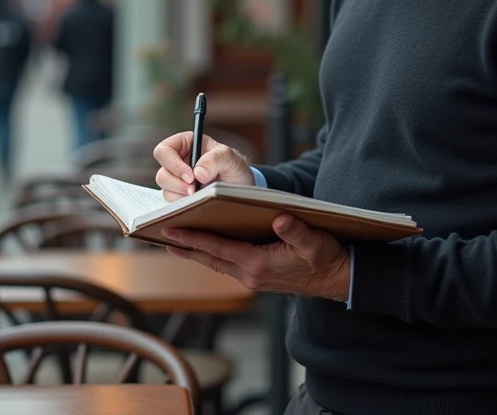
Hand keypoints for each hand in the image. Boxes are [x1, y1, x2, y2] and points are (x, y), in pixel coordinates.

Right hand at [153, 132, 253, 201]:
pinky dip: (183, 204)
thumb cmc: (234, 167)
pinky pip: (172, 202)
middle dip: (178, 184)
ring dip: (181, 194)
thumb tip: (198, 172)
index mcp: (186, 144)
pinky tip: (198, 200)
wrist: (240, 187)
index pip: (164, 150)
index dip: (173, 164)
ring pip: (165, 189)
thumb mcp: (230, 159)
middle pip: (162, 173)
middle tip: (195, 190)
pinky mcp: (179, 195)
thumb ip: (216, 159)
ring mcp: (177, 179)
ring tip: (200, 194)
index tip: (190, 176)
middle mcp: (178, 161)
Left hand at [163, 215, 350, 300]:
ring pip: (216, 262)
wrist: (336, 279)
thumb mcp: (314, 241)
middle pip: (210, 258)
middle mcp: (250, 274)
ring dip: (195, 253)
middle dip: (185, 247)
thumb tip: (280, 217)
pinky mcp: (257, 276)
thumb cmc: (325, 257)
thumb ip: (296, 230)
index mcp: (258, 265)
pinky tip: (203, 247)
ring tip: (173, 242)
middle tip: (160, 236)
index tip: (171, 232)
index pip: (218, 249)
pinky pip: (226, 264)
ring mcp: (252, 277)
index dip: (194, 239)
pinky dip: (211, 255)